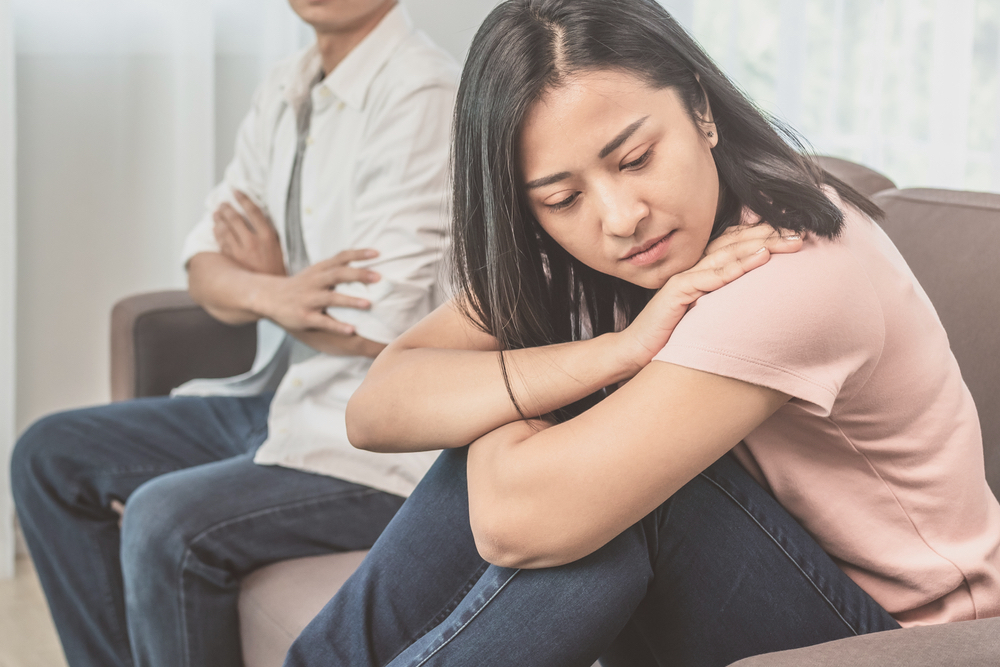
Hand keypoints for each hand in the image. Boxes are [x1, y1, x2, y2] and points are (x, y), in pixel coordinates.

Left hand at [213, 190, 286, 275]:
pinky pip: (221, 242)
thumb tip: (260, 216)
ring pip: (225, 229)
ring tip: (216, 213)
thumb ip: (270, 232)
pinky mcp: (233, 260)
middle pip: (235, 218)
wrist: (273, 290)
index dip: (243, 199)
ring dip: (219, 219)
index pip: (253, 211)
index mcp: (268, 236)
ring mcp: (241, 252)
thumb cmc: (279, 268)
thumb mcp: (281, 247)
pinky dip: (217, 233)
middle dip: (227, 208)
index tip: (236, 191)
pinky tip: (215, 228)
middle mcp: (253, 242)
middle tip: (223, 203)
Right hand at [251, 248, 380, 334]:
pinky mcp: (305, 317)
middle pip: (338, 275)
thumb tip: (366, 261)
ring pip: (331, 298)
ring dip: (350, 300)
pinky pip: (323, 322)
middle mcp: (315, 282)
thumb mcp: (315, 271)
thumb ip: (336, 266)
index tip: (377, 253)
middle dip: (358, 275)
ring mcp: (309, 299)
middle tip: (378, 277)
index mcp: (320, 269)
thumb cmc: (300, 285)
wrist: (268, 297)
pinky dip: (337, 326)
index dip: (359, 254)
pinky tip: (351, 330)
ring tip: (368, 304)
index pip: (341, 257)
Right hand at [615, 223, 804, 372]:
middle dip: (770, 235)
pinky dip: (737, 266)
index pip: (736, 243)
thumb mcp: (707, 314)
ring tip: (788, 241)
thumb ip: (727, 300)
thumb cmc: (672, 336)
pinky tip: (760, 258)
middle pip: (736, 243)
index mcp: (701, 269)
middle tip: (802, 233)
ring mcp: (685, 276)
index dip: (765, 234)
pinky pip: (711, 275)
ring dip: (761, 245)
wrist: (638, 350)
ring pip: (728, 254)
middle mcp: (694, 267)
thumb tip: (762, 300)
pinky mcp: (677, 290)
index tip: (796, 232)